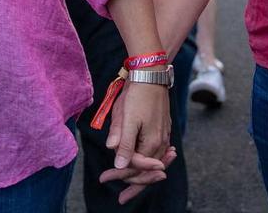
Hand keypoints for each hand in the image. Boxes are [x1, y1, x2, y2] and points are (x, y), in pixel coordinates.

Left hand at [102, 81, 171, 203]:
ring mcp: (164, 135)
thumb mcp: (127, 119)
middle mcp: (161, 143)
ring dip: (141, 174)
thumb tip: (119, 165)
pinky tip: (149, 165)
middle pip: (146, 171)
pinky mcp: (163, 128)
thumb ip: (124, 144)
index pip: (134, 168)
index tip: (103, 178)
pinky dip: (151, 161)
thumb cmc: (137, 95)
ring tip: (131, 185)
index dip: (118, 175)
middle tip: (117, 193)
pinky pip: (158, 152)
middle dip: (131, 182)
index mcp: (151, 143)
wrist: (151, 74)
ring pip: (153, 162)